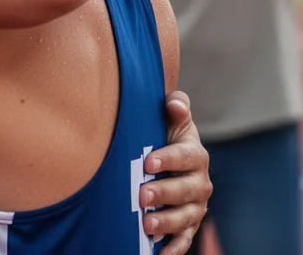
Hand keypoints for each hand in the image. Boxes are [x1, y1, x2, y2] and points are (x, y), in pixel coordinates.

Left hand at [140, 92, 211, 253]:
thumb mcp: (171, 118)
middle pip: (186, 190)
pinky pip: (184, 239)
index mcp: (195, 155)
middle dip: (165, 193)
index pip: (185, 157)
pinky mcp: (188, 224)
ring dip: (167, 222)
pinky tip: (159, 254)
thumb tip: (175, 103)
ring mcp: (195, 206)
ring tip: (146, 224)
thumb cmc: (165, 134)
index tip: (148, 162)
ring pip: (186, 217)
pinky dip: (174, 248)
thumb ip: (176, 107)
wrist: (169, 157)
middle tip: (142, 194)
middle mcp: (199, 182)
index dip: (168, 159)